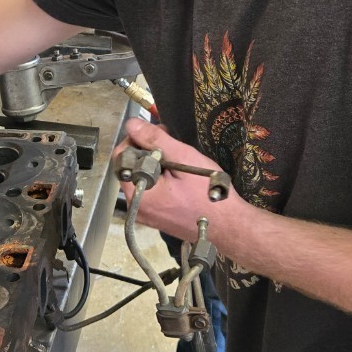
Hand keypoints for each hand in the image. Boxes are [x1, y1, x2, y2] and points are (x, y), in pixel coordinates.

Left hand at [117, 117, 244, 242]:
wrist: (230, 226)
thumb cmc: (208, 192)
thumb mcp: (182, 159)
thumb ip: (154, 140)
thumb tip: (131, 125)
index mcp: (138, 194)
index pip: (122, 158)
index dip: (138, 139)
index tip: (159, 133)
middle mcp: (137, 207)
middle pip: (132, 168)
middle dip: (149, 151)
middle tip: (172, 143)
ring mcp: (147, 215)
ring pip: (143, 178)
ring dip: (157, 163)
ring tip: (179, 159)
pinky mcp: (158, 217)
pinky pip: (151, 191)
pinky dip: (162, 178)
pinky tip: (179, 175)